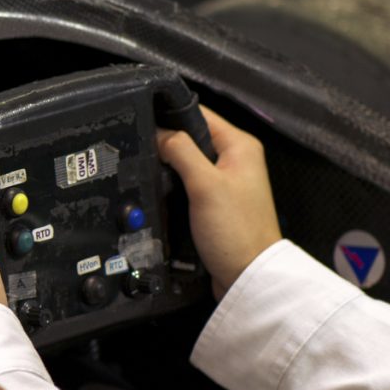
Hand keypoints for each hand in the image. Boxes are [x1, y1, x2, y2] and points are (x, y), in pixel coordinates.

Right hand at [156, 104, 282, 298]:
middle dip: (167, 143)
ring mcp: (226, 183)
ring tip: (148, 170)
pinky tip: (160, 191)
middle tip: (141, 149)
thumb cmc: (236, 231)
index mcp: (240, 146)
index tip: (144, 119)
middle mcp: (236, 160)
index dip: (171, 114)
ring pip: (187, 163)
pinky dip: (174, 187)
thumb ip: (181, 151)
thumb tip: (158, 133)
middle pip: (191, 138)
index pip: (200, 114)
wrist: (247, 276)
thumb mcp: (205, 184)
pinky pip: (189, 185)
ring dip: (169, 167)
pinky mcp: (216, 203)